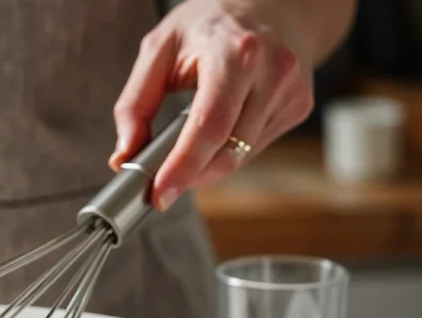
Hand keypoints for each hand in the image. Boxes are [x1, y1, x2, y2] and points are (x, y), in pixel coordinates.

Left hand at [110, 0, 315, 209]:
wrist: (274, 2)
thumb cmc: (211, 23)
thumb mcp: (159, 48)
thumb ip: (135, 103)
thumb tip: (124, 155)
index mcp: (235, 53)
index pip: (210, 127)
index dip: (183, 167)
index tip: (160, 194)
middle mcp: (271, 73)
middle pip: (228, 151)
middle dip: (190, 175)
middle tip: (161, 184)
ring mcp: (290, 93)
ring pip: (241, 156)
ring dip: (207, 166)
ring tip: (185, 149)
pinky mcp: (297, 108)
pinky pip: (253, 147)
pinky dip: (227, 151)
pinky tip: (216, 132)